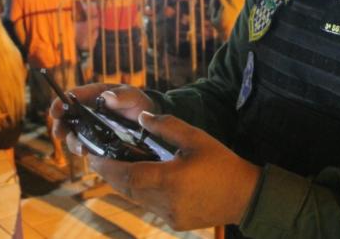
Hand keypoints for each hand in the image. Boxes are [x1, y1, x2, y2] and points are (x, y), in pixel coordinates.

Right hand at [50, 83, 153, 141]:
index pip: (72, 96)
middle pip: (65, 119)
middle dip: (59, 126)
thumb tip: (107, 97)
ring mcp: (89, 129)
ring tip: (81, 149)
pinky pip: (84, 148)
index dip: (60, 102)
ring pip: (73, 136)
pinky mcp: (94, 144)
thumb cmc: (137, 104)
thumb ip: (123, 95)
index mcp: (92, 95)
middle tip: (60, 133)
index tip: (55, 110)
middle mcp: (86, 113)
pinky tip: (89, 154)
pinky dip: (84, 151)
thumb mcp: (133, 96)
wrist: (147, 124)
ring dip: (73, 143)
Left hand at [71, 111, 261, 230]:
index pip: (128, 175)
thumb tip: (143, 117)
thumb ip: (167, 125)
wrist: (245, 196)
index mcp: (169, 179)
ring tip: (118, 167)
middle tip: (99, 160)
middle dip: (111, 175)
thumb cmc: (222, 163)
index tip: (94, 156)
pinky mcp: (175, 222)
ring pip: (137, 199)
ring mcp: (169, 215)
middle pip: (127, 189)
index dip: (107, 167)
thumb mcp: (196, 138)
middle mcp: (165, 201)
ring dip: (126, 184)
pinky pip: (150, 207)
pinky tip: (146, 180)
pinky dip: (142, 193)